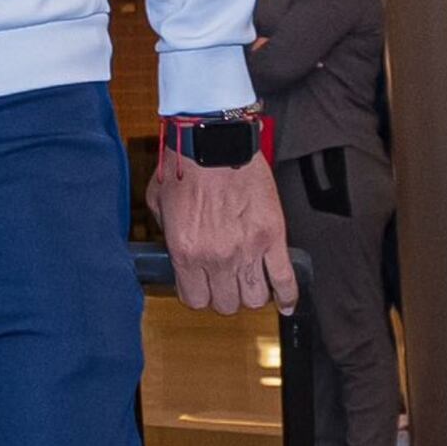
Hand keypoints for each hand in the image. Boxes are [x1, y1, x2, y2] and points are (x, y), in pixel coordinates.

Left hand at [154, 155, 294, 312]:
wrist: (214, 142)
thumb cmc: (185, 166)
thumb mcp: (159, 204)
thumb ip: (166, 234)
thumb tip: (176, 249)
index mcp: (185, 251)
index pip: (194, 298)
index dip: (198, 293)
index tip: (202, 284)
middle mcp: (216, 257)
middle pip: (225, 304)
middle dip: (224, 295)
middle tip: (226, 281)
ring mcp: (247, 249)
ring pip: (254, 298)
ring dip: (251, 294)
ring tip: (251, 282)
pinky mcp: (273, 237)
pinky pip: (285, 279)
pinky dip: (287, 295)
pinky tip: (286, 302)